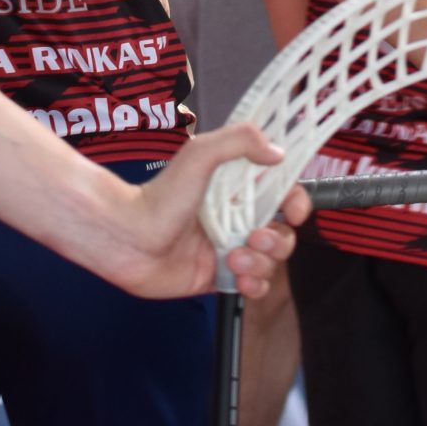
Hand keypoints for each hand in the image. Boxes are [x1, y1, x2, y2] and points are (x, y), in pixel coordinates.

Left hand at [91, 124, 311, 301]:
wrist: (130, 240)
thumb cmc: (160, 196)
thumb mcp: (200, 154)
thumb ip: (240, 141)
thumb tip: (277, 153)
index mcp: (236, 188)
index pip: (282, 193)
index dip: (296, 202)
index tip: (296, 211)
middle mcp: (237, 217)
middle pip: (283, 231)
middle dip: (278, 239)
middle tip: (253, 238)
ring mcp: (230, 247)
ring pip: (272, 261)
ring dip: (263, 263)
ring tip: (234, 259)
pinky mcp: (221, 275)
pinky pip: (256, 284)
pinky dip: (255, 284)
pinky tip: (239, 277)